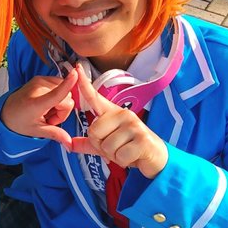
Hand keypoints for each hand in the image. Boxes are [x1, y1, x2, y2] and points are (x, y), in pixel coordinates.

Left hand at [0, 69, 77, 147]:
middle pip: (67, 97)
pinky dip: (57, 94)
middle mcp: (39, 88)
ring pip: (65, 90)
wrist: (5, 112)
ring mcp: (39, 81)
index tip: (77, 74)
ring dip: (61, 102)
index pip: (57, 93)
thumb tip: (70, 143)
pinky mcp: (40, 78)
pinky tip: (47, 103)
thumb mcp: (36, 131)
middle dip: (63, 110)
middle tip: (49, 118)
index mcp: (37, 103)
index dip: (69, 83)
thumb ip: (55, 134)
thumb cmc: (19, 122)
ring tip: (47, 110)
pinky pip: (59, 84)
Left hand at [70, 64, 167, 178]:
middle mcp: (123, 114)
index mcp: (112, 113)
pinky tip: (133, 157)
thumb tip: (70, 144)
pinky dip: (123, 161)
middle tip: (116, 148)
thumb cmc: (130, 149)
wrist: (156, 158)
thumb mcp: (107, 146)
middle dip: (101, 146)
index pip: (94, 97)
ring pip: (106, 146)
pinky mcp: (142, 140)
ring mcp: (133, 126)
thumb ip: (89, 144)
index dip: (84, 84)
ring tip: (125, 152)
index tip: (76, 66)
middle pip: (94, 131)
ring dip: (113, 156)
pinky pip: (119, 156)